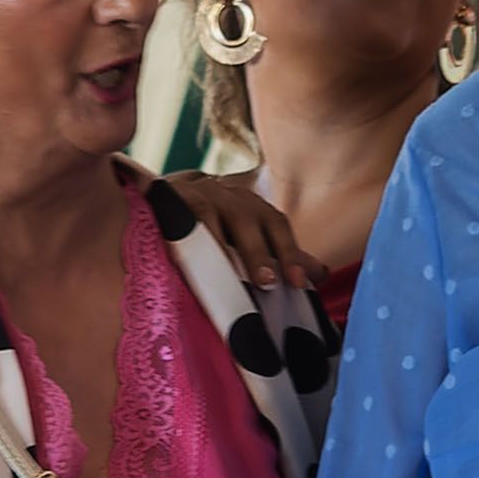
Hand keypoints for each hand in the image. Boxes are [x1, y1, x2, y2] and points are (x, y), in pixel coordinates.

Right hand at [154, 167, 325, 297]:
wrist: (158, 196)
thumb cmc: (209, 224)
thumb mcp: (244, 237)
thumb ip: (279, 253)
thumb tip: (320, 273)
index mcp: (249, 205)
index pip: (274, 224)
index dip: (289, 251)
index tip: (300, 282)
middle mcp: (225, 195)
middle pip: (247, 219)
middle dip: (258, 252)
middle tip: (267, 283)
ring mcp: (194, 194)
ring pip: (210, 215)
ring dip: (218, 245)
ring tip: (227, 277)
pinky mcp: (165, 198)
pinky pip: (175, 217)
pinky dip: (182, 237)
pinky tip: (184, 260)